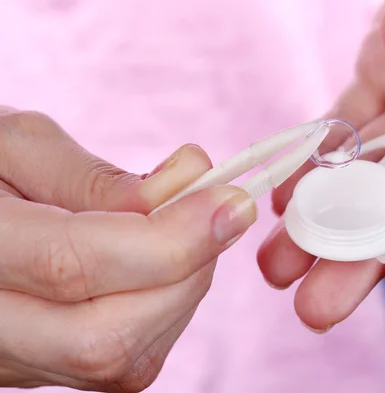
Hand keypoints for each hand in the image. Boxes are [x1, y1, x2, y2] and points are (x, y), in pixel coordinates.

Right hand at [0, 108, 256, 390]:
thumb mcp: (16, 146)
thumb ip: (97, 177)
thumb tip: (189, 186)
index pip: (74, 266)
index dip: (170, 238)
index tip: (232, 201)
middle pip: (107, 339)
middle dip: (186, 271)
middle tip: (217, 209)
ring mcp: (16, 362)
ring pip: (126, 360)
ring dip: (184, 289)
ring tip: (183, 228)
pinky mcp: (48, 370)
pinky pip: (129, 359)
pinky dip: (169, 307)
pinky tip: (163, 263)